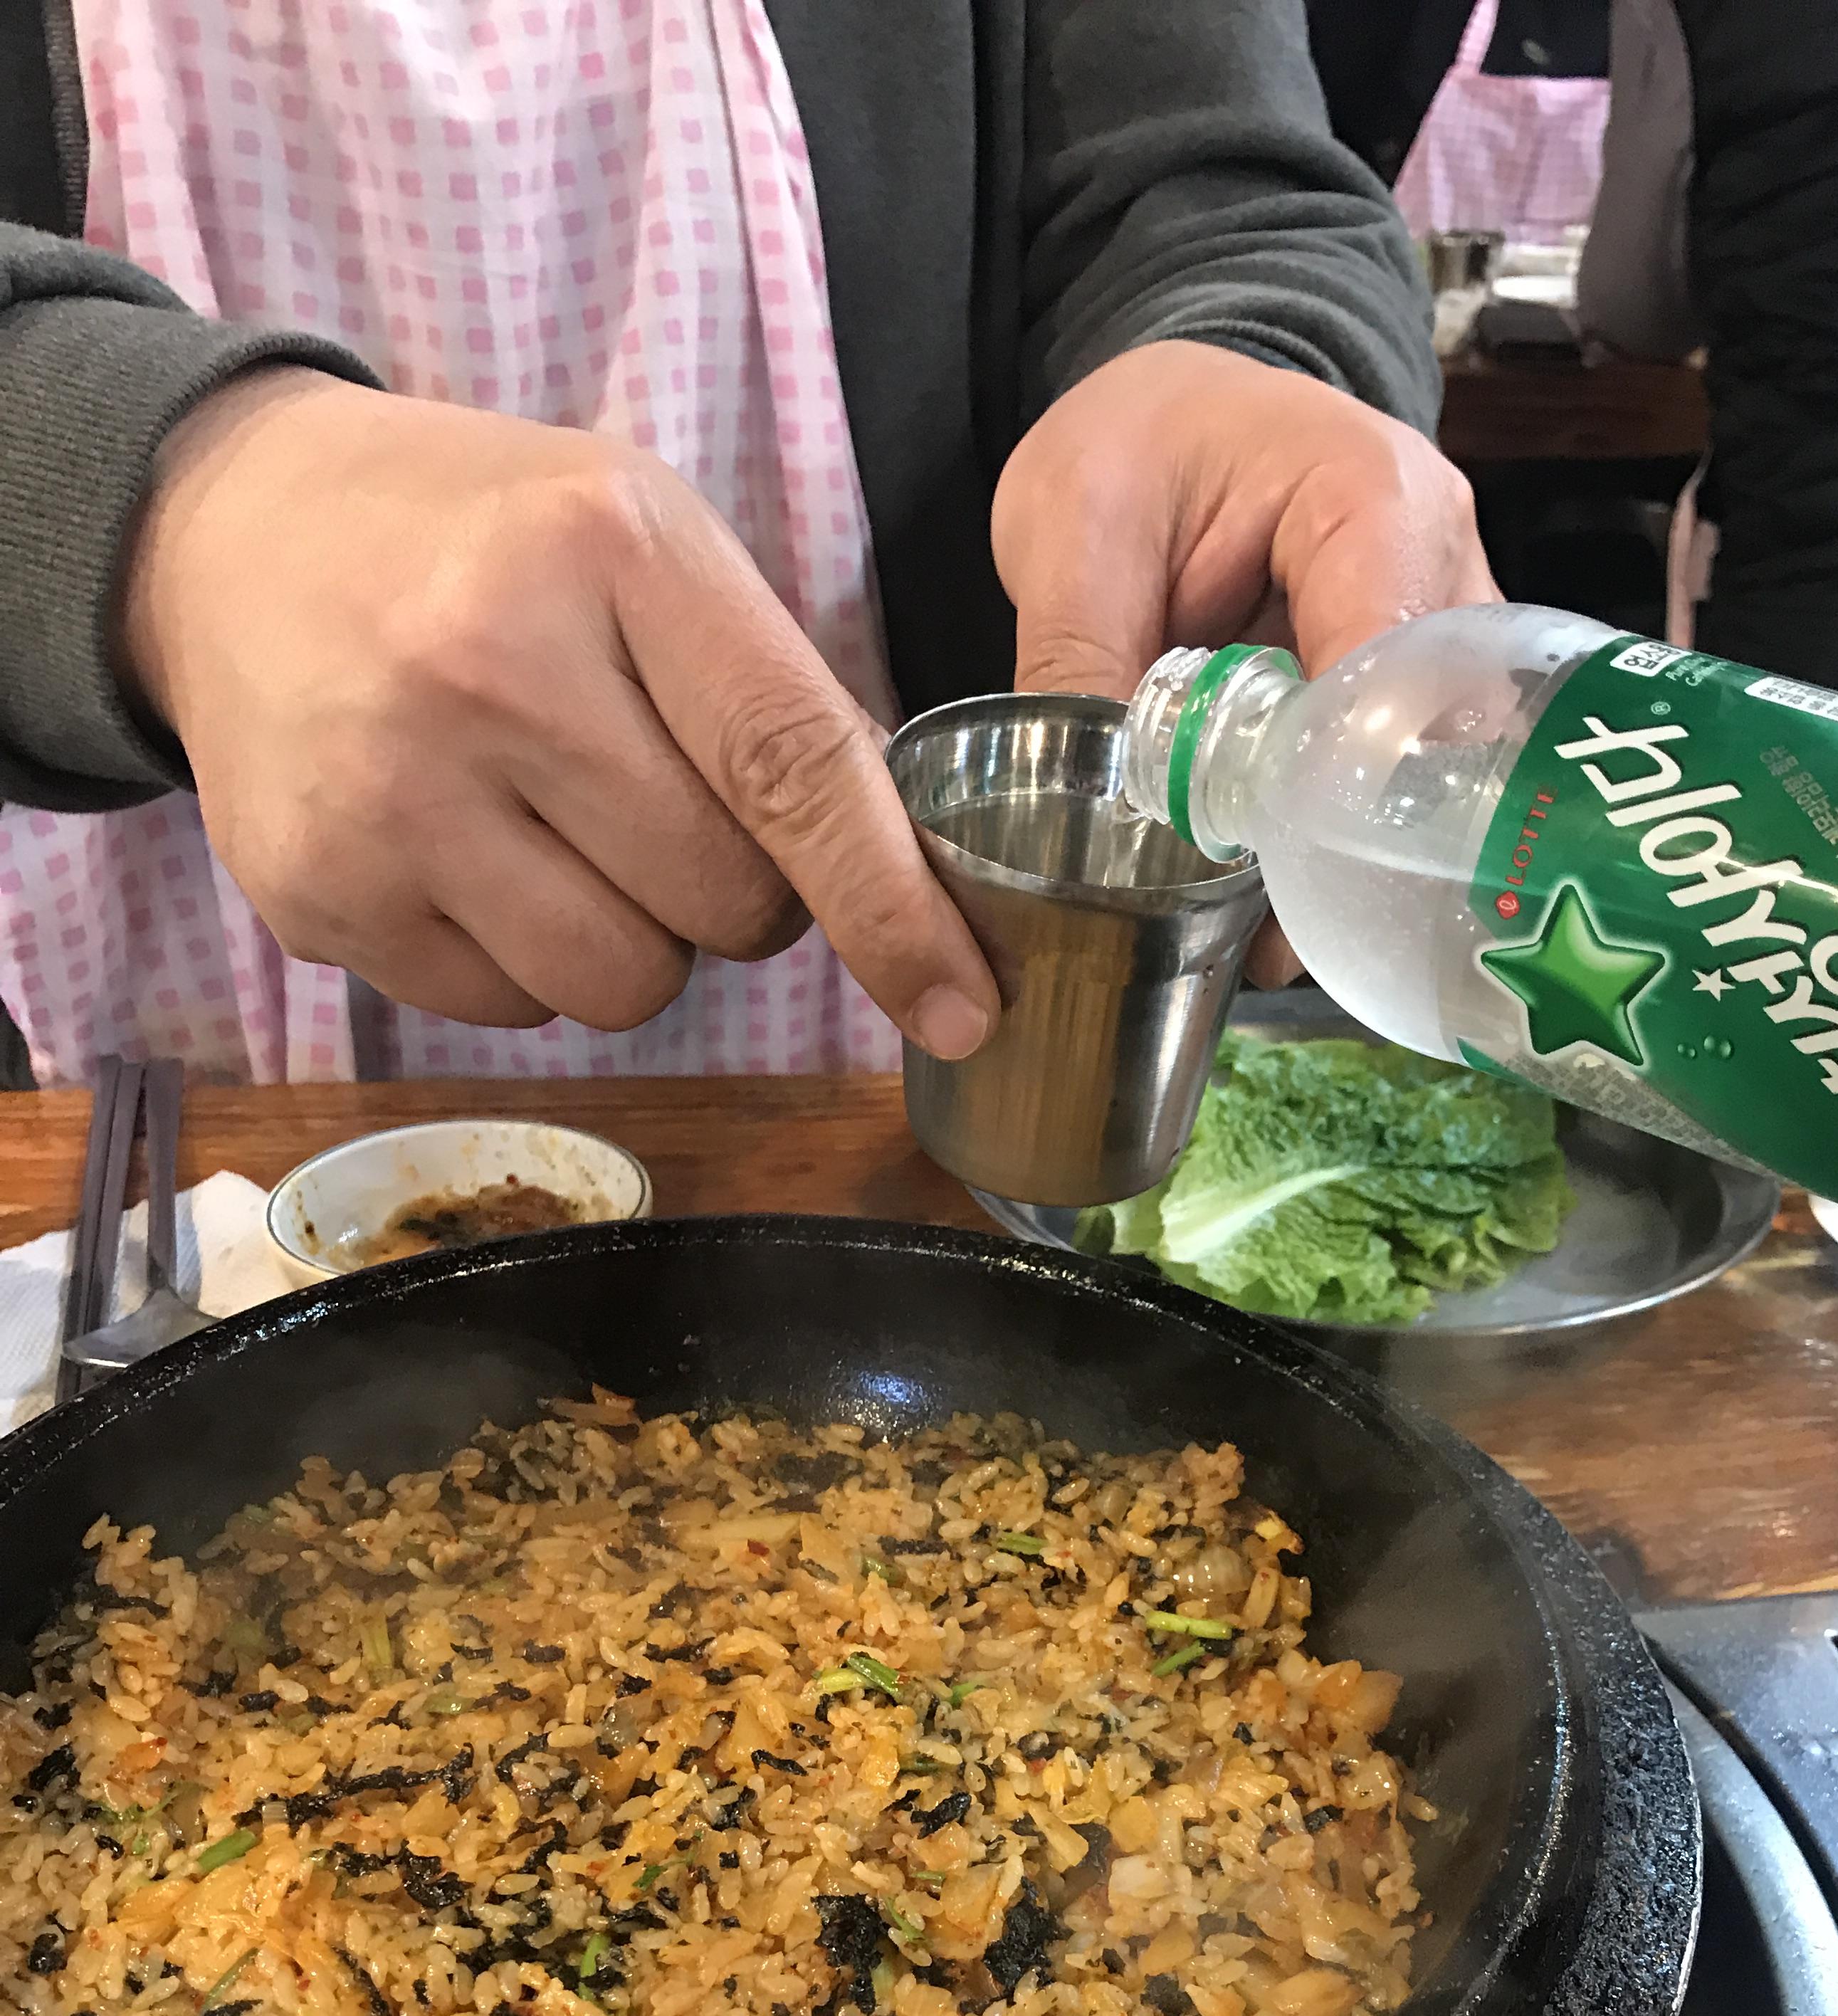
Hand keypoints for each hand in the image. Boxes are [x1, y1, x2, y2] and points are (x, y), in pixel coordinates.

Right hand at [120, 371, 997, 1053]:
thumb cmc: (481, 542)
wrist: (225, 535)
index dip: (895, 908)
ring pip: (624, 986)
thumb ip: (772, 694)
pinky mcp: (320, 893)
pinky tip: (472, 855)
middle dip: (740, 894)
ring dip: (637, 943)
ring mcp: (391, 794)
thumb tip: (906, 879)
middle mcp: (490, 671)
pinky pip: (510, 1011)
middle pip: (723, 906)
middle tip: (667, 809)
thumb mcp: (640, 540)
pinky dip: (525, 963)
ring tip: (564, 832)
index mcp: (605, 552)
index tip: (965, 1002)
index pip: (795, 769)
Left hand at [992, 342, 1496, 985]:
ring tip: (1271, 938)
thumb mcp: (1072, 528)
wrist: (1185, 415)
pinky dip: (1344, 846)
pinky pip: (1406, 784)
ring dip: (1353, 860)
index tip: (1272, 868)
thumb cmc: (1143, 439)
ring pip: (1435, 777)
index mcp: (1372, 498)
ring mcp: (1451, 635)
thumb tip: (1090, 817)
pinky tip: (1285, 906)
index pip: (1387, 668)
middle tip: (1272, 934)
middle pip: (1436, 739)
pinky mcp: (1429, 690)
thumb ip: (1079, 663)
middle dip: (1355, 844)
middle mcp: (1447, 567)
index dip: (1334, 781)